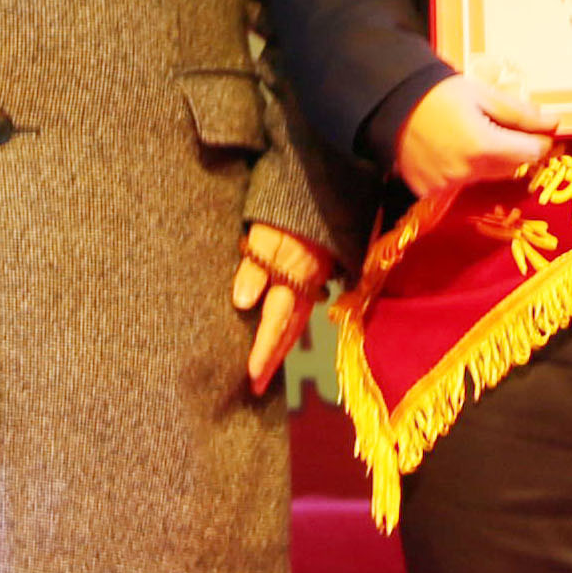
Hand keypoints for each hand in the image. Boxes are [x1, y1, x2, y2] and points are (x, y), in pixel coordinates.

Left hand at [229, 222, 330, 394]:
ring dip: (281, 348)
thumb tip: (242, 302)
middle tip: (257, 388)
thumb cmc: (290, 207)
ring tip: (265, 370)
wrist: (329, 184)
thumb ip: (255, 263)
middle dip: (273, 361)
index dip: (263, 351)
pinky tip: (281, 335)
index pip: (275, 323)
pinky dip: (290, 329)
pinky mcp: (317, 271)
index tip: (252, 378)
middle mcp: (308, 285)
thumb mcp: (266, 230)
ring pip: (297, 323)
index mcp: (293, 277)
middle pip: (289, 332)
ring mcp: (315, 280)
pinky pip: (302, 309)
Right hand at [396, 66, 559, 199]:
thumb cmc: (439, 92)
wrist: (390, 102)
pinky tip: (452, 149)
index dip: (539, 141)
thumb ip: (521, 114)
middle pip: (511, 167)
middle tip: (503, 128)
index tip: (539, 131)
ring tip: (473, 135)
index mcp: (483, 145)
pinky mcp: (430, 190)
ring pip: (486, 177)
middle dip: (515, 150)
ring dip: (489, 161)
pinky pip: (460, 184)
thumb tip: (554, 123)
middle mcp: (466, 171)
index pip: (531, 154)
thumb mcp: (484, 95)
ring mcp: (447, 184)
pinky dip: (463, 170)